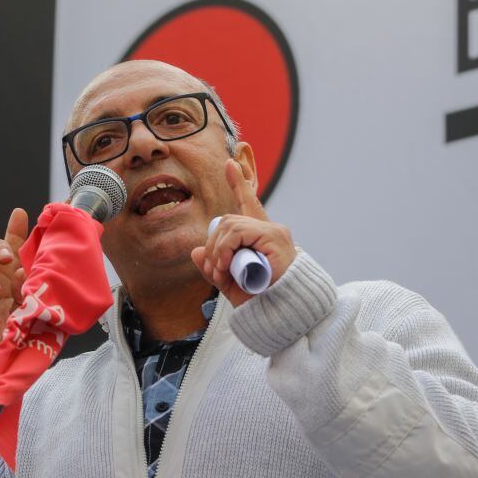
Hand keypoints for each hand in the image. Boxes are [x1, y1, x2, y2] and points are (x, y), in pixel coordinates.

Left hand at [190, 158, 295, 306]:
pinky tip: (226, 264)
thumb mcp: (229, 282)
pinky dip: (226, 248)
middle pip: (228, 221)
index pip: (248, 204)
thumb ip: (213, 267)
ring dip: (218, 249)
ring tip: (220, 270)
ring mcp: (273, 232)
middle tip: (213, 269)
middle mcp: (268, 230)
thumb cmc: (259, 299)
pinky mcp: (274, 237)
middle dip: (213, 243)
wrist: (282, 313)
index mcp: (259, 237)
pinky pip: (239, 232)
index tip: (230, 164)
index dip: (239, 184)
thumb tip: (196, 252)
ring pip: (231, 226)